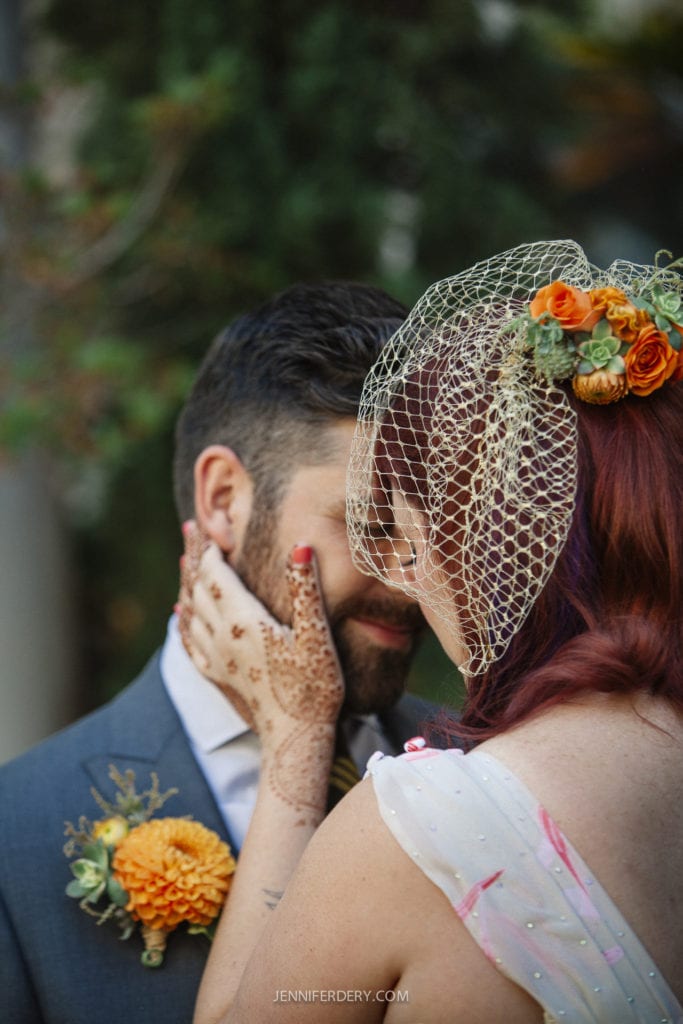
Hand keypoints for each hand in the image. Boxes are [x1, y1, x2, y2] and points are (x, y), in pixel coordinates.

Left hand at [177, 521, 344, 739]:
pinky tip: (180, 614)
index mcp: (243, 621)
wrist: (295, 737)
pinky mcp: (216, 675)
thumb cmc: (314, 686)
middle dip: (196, 556)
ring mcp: (215, 658)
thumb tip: (300, 546)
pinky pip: (188, 641)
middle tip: (191, 529)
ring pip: (189, 611)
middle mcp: (222, 637)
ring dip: (187, 582)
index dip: (210, 547)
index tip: (208, 523)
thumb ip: (305, 589)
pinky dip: (182, 619)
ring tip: (186, 560)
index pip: (216, 574)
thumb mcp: (316, 635)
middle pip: (198, 587)